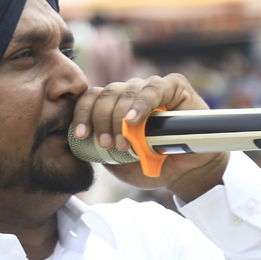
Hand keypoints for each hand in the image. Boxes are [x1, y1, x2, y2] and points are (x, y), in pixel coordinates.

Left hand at [71, 73, 228, 199]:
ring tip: (123, 143)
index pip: (91, 98)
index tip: (82, 135)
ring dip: (120, 118)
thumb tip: (77, 142)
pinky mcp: (174, 87)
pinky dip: (141, 104)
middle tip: (108, 145)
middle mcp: (130, 92)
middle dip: (102, 120)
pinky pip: (154, 89)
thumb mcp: (117, 161)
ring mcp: (150, 87)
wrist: (183, 173)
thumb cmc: (149, 164)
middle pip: (106, 94)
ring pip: (126, 91)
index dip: (83, 113)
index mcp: (112, 105)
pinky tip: (133, 120)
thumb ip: (98, 148)